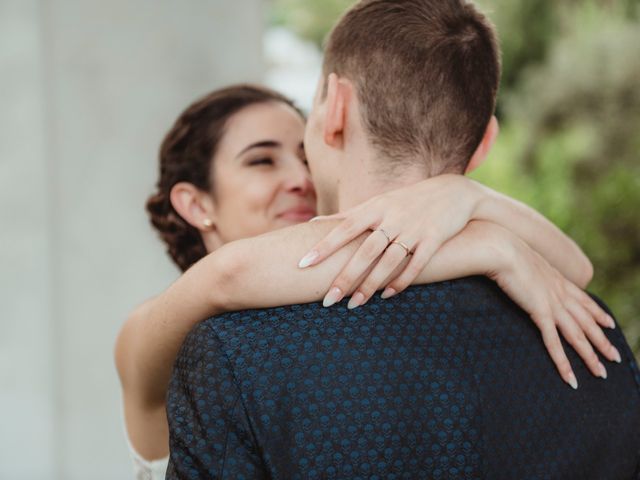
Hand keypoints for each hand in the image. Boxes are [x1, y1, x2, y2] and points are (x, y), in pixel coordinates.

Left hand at [298, 174, 483, 307]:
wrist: (452, 193)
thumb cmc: (405, 201)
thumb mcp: (376, 204)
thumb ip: (346, 216)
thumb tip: (313, 222)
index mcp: (374, 208)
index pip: (344, 228)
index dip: (324, 246)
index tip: (303, 264)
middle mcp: (392, 218)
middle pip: (365, 251)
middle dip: (346, 277)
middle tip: (328, 300)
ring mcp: (414, 229)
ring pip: (389, 261)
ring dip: (371, 285)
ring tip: (354, 305)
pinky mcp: (434, 239)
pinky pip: (416, 264)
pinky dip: (401, 280)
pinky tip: (387, 295)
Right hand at [490, 234, 619, 388]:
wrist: (502, 248)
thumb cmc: (504, 251)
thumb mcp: (521, 259)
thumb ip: (527, 268)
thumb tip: (520, 268)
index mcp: (557, 280)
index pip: (584, 300)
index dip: (598, 313)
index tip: (610, 324)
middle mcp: (561, 293)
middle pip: (587, 322)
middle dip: (602, 341)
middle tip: (614, 357)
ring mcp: (553, 304)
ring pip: (578, 336)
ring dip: (591, 357)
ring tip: (601, 374)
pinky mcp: (540, 312)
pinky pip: (554, 343)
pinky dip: (563, 362)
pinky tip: (570, 378)